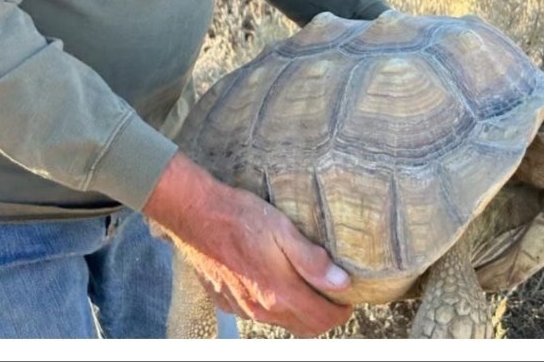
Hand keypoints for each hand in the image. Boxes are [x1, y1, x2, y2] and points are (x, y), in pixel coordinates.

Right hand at [144, 153, 352, 336]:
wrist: (193, 214)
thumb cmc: (240, 217)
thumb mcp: (284, 230)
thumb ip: (313, 261)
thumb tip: (342, 283)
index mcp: (278, 292)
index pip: (322, 320)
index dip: (341, 311)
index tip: (349, 296)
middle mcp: (260, 308)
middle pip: (305, 328)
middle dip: (324, 315)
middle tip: (334, 292)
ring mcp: (241, 308)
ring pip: (281, 323)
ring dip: (300, 311)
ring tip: (308, 284)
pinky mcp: (226, 302)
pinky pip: (258, 314)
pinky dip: (274, 305)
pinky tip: (276, 280)